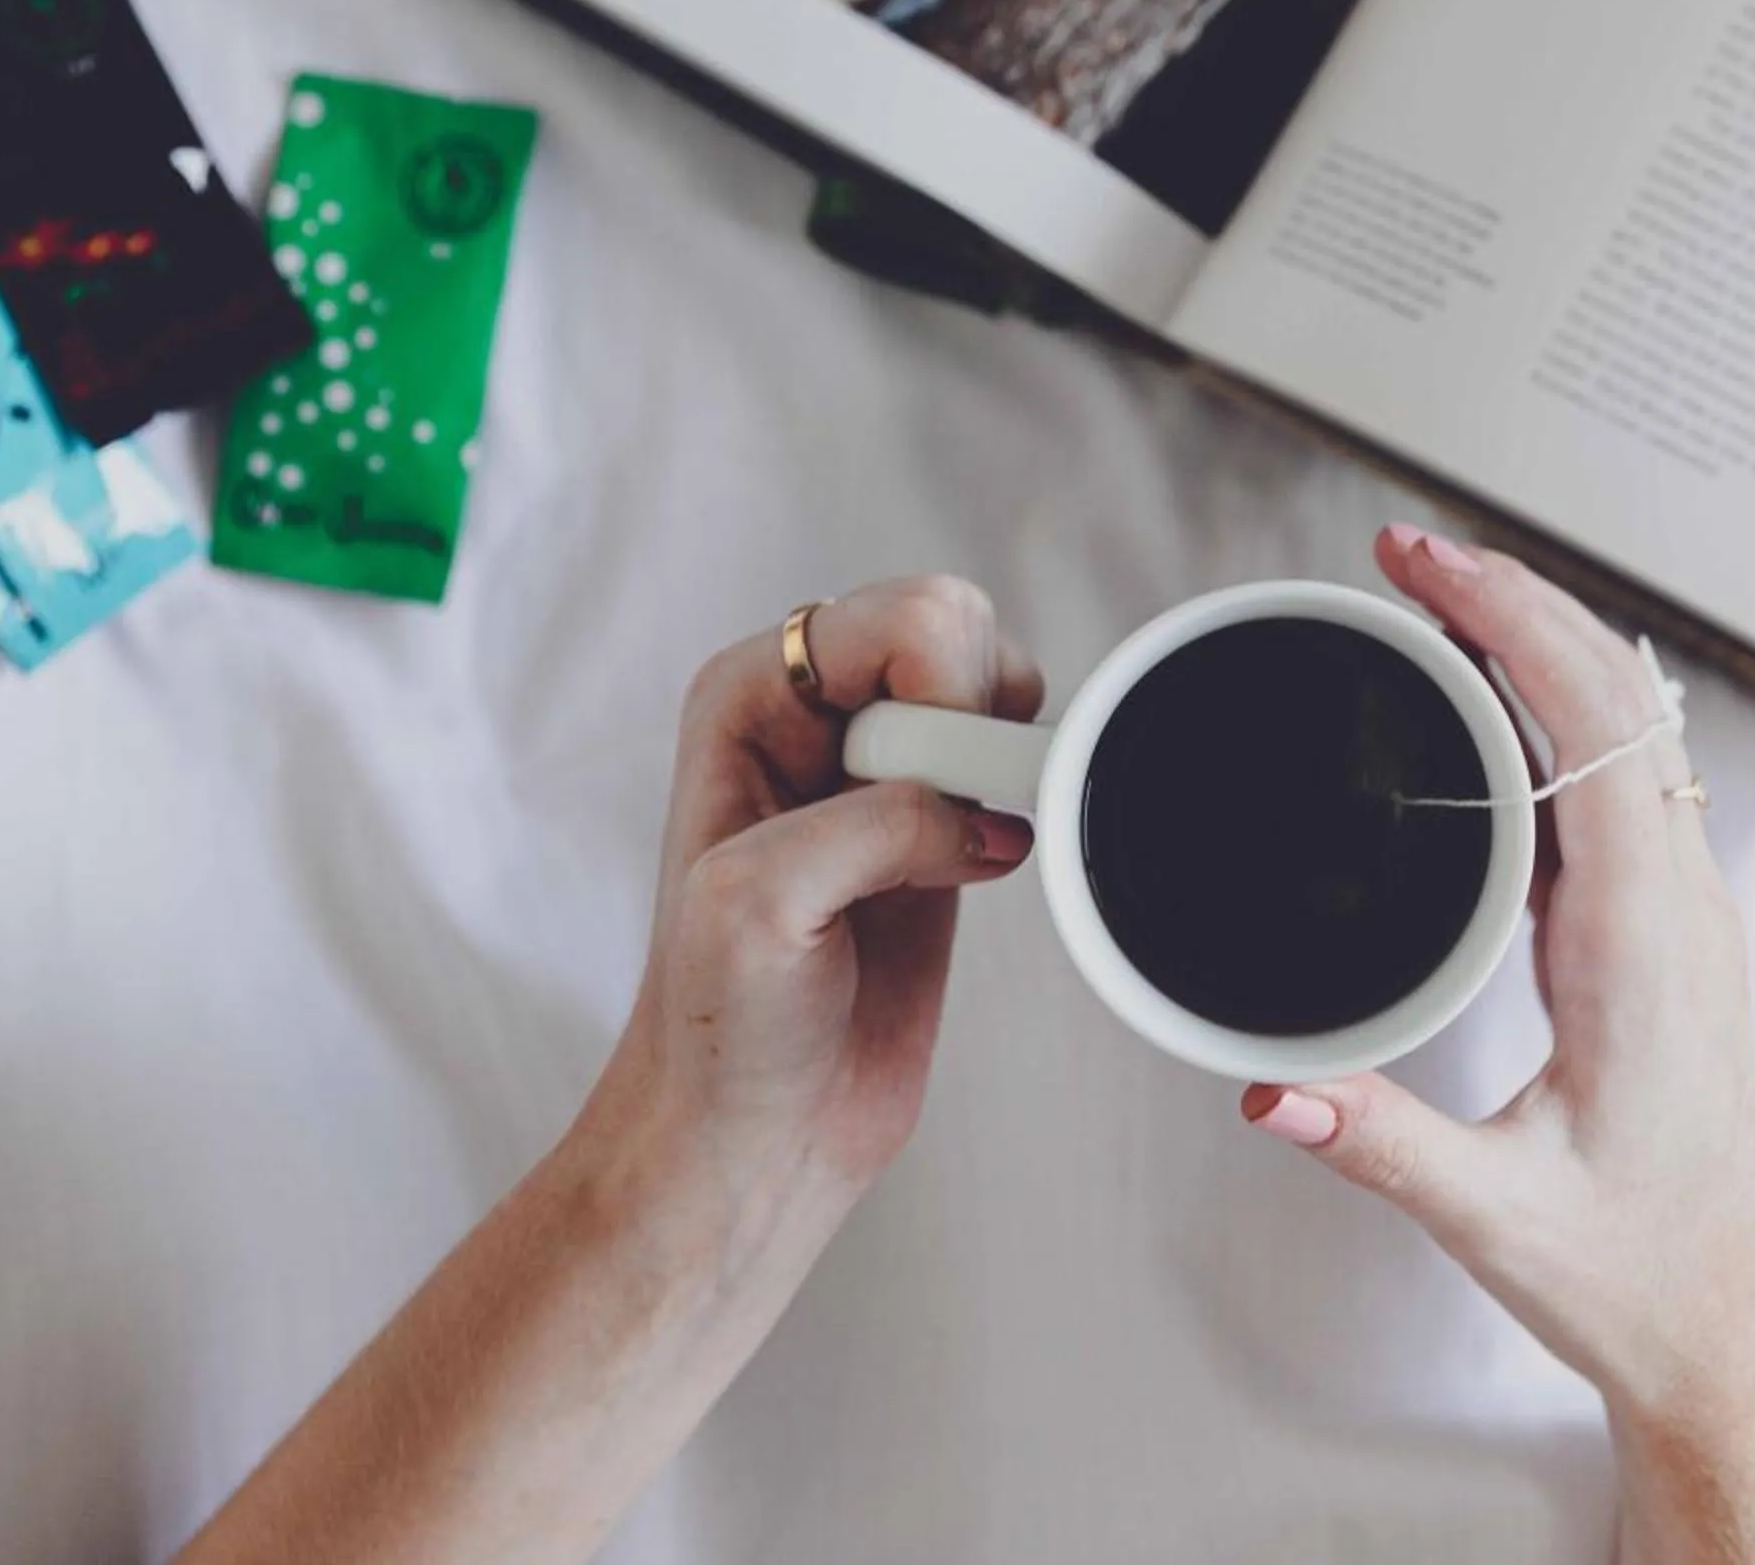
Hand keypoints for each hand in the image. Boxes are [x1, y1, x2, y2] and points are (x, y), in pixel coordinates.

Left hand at [582, 575, 1041, 1236]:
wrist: (756, 1136)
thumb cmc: (721, 1029)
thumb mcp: (759, 908)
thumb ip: (867, 826)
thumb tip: (979, 814)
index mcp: (750, 697)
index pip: (898, 619)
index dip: (942, 691)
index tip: (925, 790)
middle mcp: (814, 714)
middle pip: (958, 628)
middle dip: (976, 718)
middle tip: (941, 823)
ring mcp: (882, 767)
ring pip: (997, 685)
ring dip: (1005, 761)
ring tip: (951, 853)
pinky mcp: (943, 826)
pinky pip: (1021, 759)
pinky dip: (1033, 800)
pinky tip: (983, 867)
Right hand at [1242, 527, 1754, 1562]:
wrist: (1726, 1339)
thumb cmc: (1640, 1278)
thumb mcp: (1498, 1218)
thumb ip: (1380, 1143)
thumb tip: (1268, 1086)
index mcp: (1650, 949)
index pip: (1599, 730)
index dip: (1514, 625)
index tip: (1428, 566)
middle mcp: (1679, 913)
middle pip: (1619, 698)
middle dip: (1512, 601)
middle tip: (1401, 552)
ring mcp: (1677, 918)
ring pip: (1624, 732)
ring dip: (1534, 646)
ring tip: (1428, 599)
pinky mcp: (1656, 937)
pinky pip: (1609, 787)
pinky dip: (1542, 715)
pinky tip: (1477, 710)